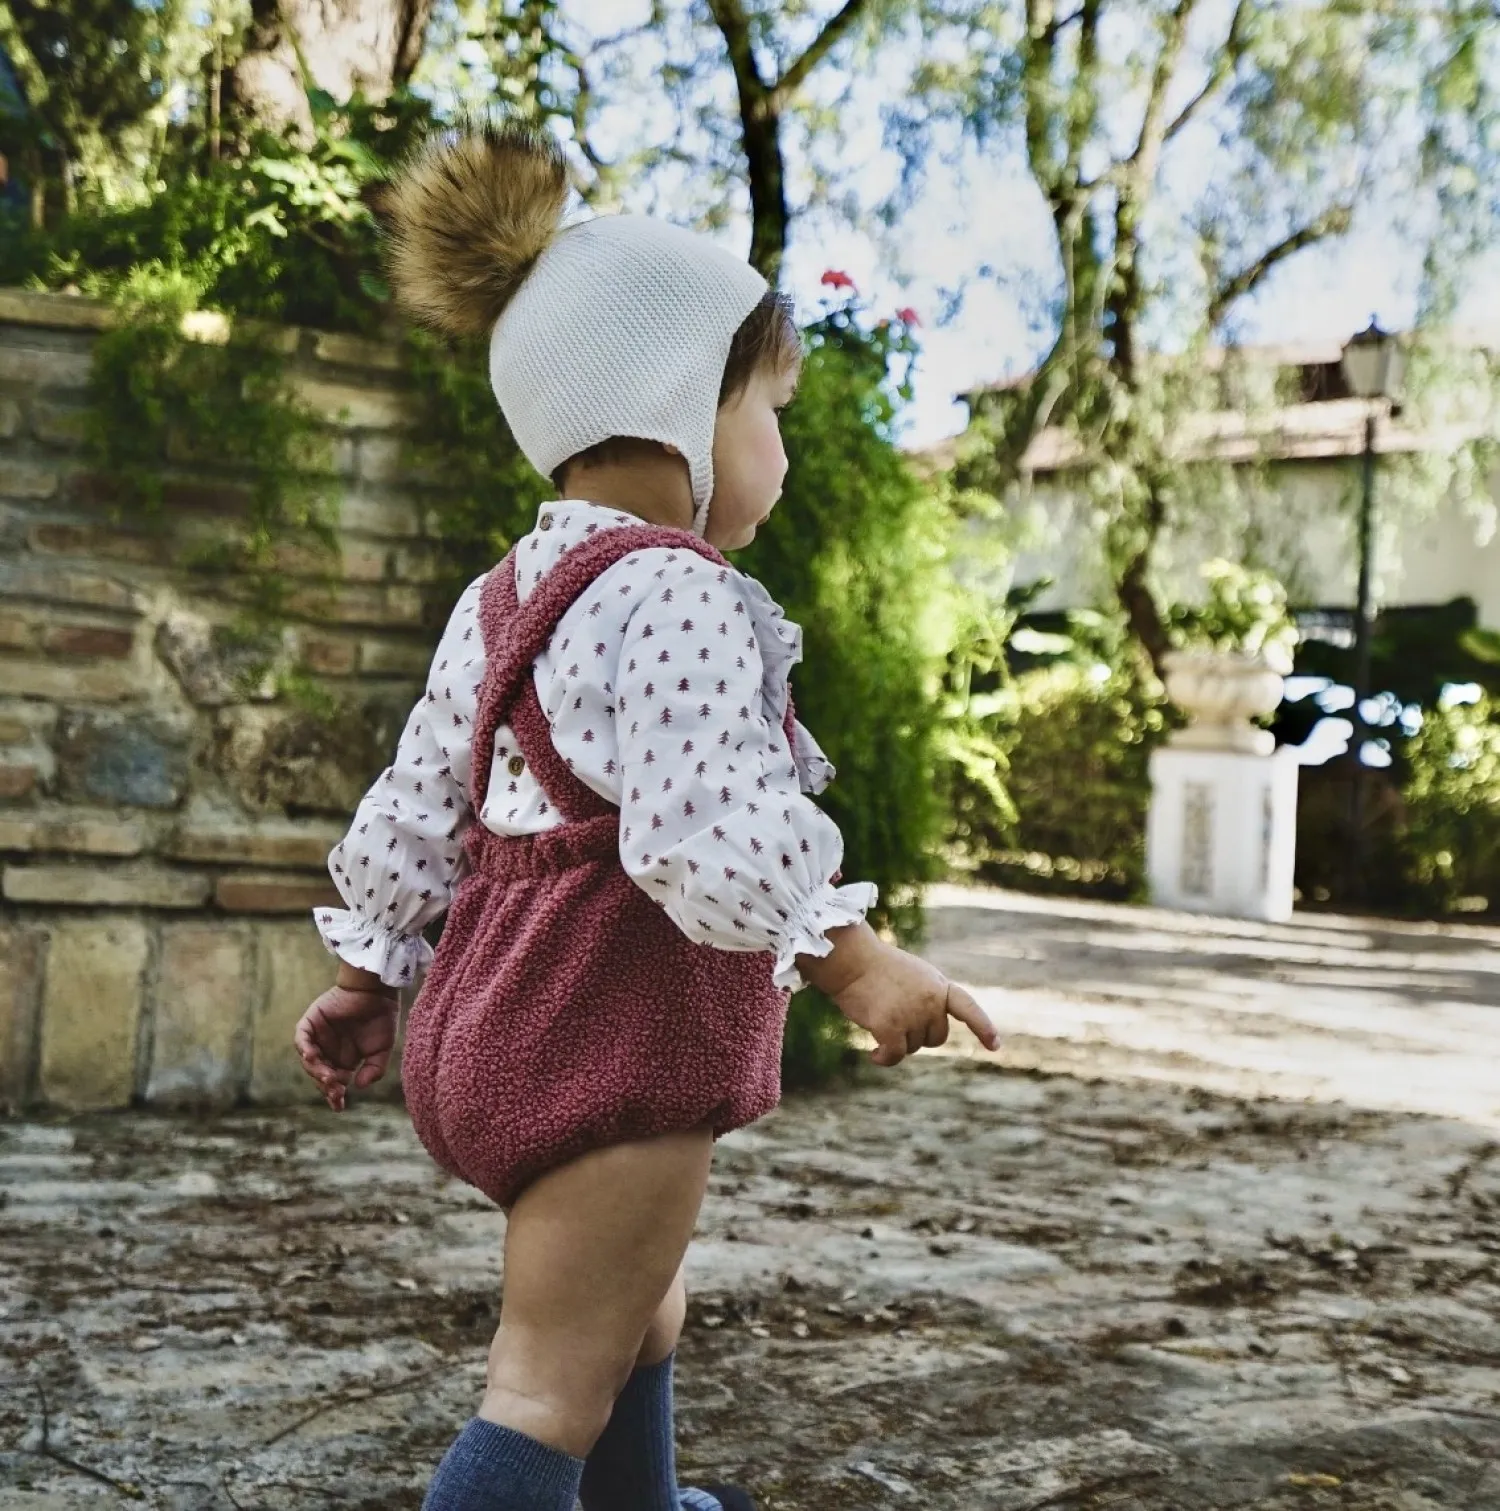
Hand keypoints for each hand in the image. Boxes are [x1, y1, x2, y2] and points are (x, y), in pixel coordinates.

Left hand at [294, 985, 398, 1111]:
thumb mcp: (382, 1050)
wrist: (378, 991)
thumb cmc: (382, 1018)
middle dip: (327, 1085)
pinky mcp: (311, 1022)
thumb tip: (358, 1086)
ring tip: (328, 1077)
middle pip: (320, 1074)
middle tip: (336, 1091)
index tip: (340, 1106)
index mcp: (344, 1060)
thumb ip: (374, 1069)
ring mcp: (318, 1037)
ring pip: (310, 1060)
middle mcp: (329, 1051)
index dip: (335, 1095)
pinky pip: (301, 1038)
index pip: (334, 1082)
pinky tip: (312, 1056)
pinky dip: (304, 1048)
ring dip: (317, 1070)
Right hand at [818, 931, 998, 1067]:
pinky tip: (874, 1055)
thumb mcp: (913, 976)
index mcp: (938, 985)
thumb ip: (928, 997)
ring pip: (912, 1047)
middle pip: (936, 1037)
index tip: (995, 1046)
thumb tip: (928, 1032)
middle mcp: (931, 1001)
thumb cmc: (876, 966)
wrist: (851, 960)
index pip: (967, 1008)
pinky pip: (894, 1055)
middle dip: (918, 1035)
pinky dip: (884, 1058)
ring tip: (879, 1016)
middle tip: (895, 1016)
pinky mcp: (891, 1027)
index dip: (983, 1027)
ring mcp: (912, 1014)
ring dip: (896, 1041)